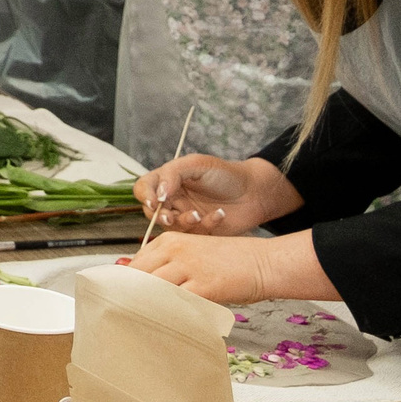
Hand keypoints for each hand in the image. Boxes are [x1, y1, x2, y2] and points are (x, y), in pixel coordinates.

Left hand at [129, 230, 333, 304]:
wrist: (263, 262)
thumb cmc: (228, 263)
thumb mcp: (191, 256)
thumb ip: (165, 267)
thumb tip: (132, 279)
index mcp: (167, 241)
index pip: (134, 264)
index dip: (123, 285)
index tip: (117, 301)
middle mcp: (173, 250)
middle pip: (137, 276)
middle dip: (128, 297)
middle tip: (122, 317)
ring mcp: (188, 267)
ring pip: (152, 288)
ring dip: (144, 307)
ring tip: (139, 324)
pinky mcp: (204, 286)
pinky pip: (177, 302)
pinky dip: (168, 314)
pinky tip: (165, 326)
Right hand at [135, 154, 302, 235]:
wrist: (256, 192)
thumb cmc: (226, 174)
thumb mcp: (197, 164)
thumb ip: (173, 173)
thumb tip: (158, 193)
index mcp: (167, 181)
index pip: (144, 188)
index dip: (145, 196)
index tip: (155, 202)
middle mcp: (173, 200)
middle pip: (152, 212)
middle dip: (161, 216)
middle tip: (172, 217)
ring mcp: (186, 217)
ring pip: (172, 228)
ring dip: (183, 222)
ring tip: (199, 215)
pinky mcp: (201, 233)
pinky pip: (195, 237)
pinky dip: (206, 226)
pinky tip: (219, 215)